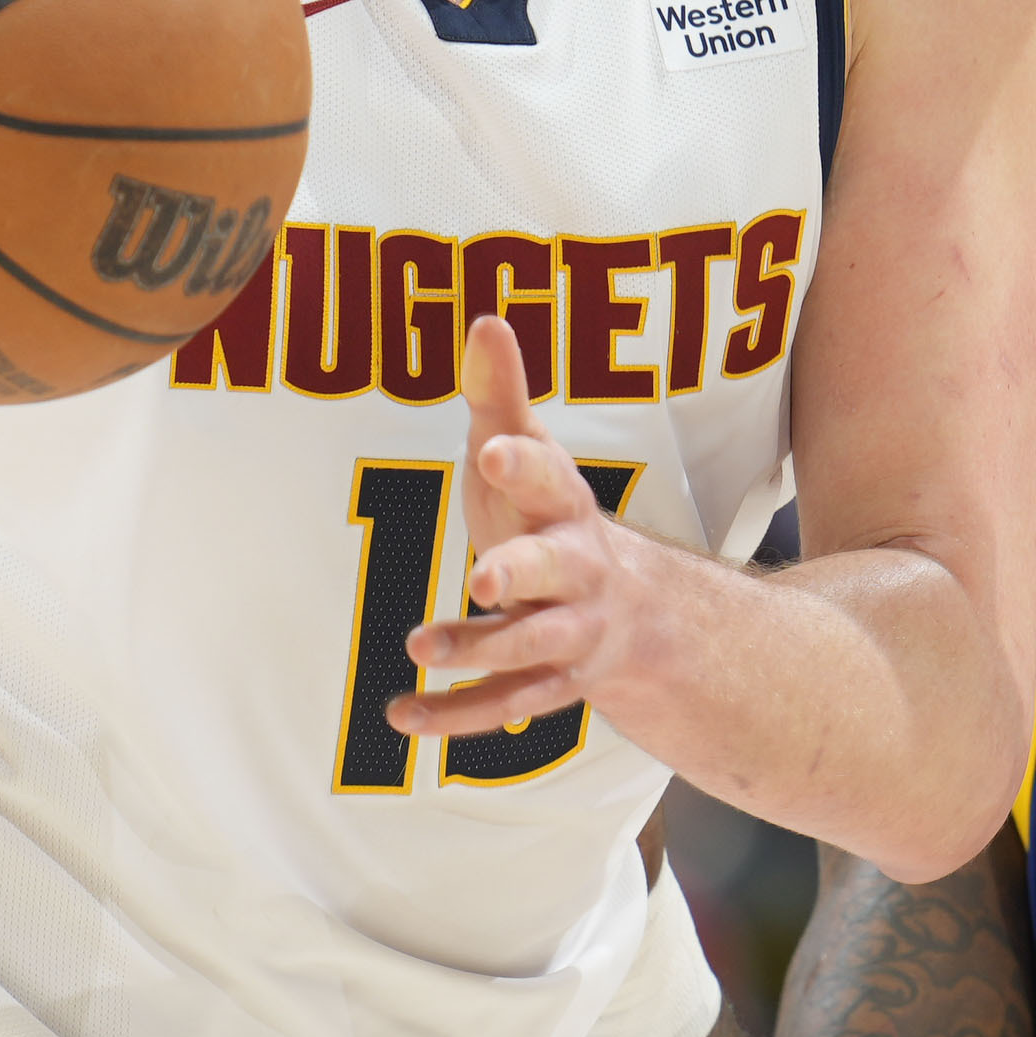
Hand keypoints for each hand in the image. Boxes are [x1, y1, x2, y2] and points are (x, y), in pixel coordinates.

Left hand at [393, 315, 658, 737]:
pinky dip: (455, 716)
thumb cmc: (551, 517)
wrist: (633, 611)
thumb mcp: (528, 456)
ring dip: (479, 649)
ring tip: (420, 647)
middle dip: (522, 573)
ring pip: (530, 648)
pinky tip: (402, 715)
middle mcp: (577, 572)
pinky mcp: (550, 685)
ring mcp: (569, 633)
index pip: (548, 479)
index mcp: (565, 508)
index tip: (492, 451)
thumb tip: (484, 320)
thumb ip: (502, 397)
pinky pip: (505, 706)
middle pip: (554, 571)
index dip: (522, 466)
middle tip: (484, 578)